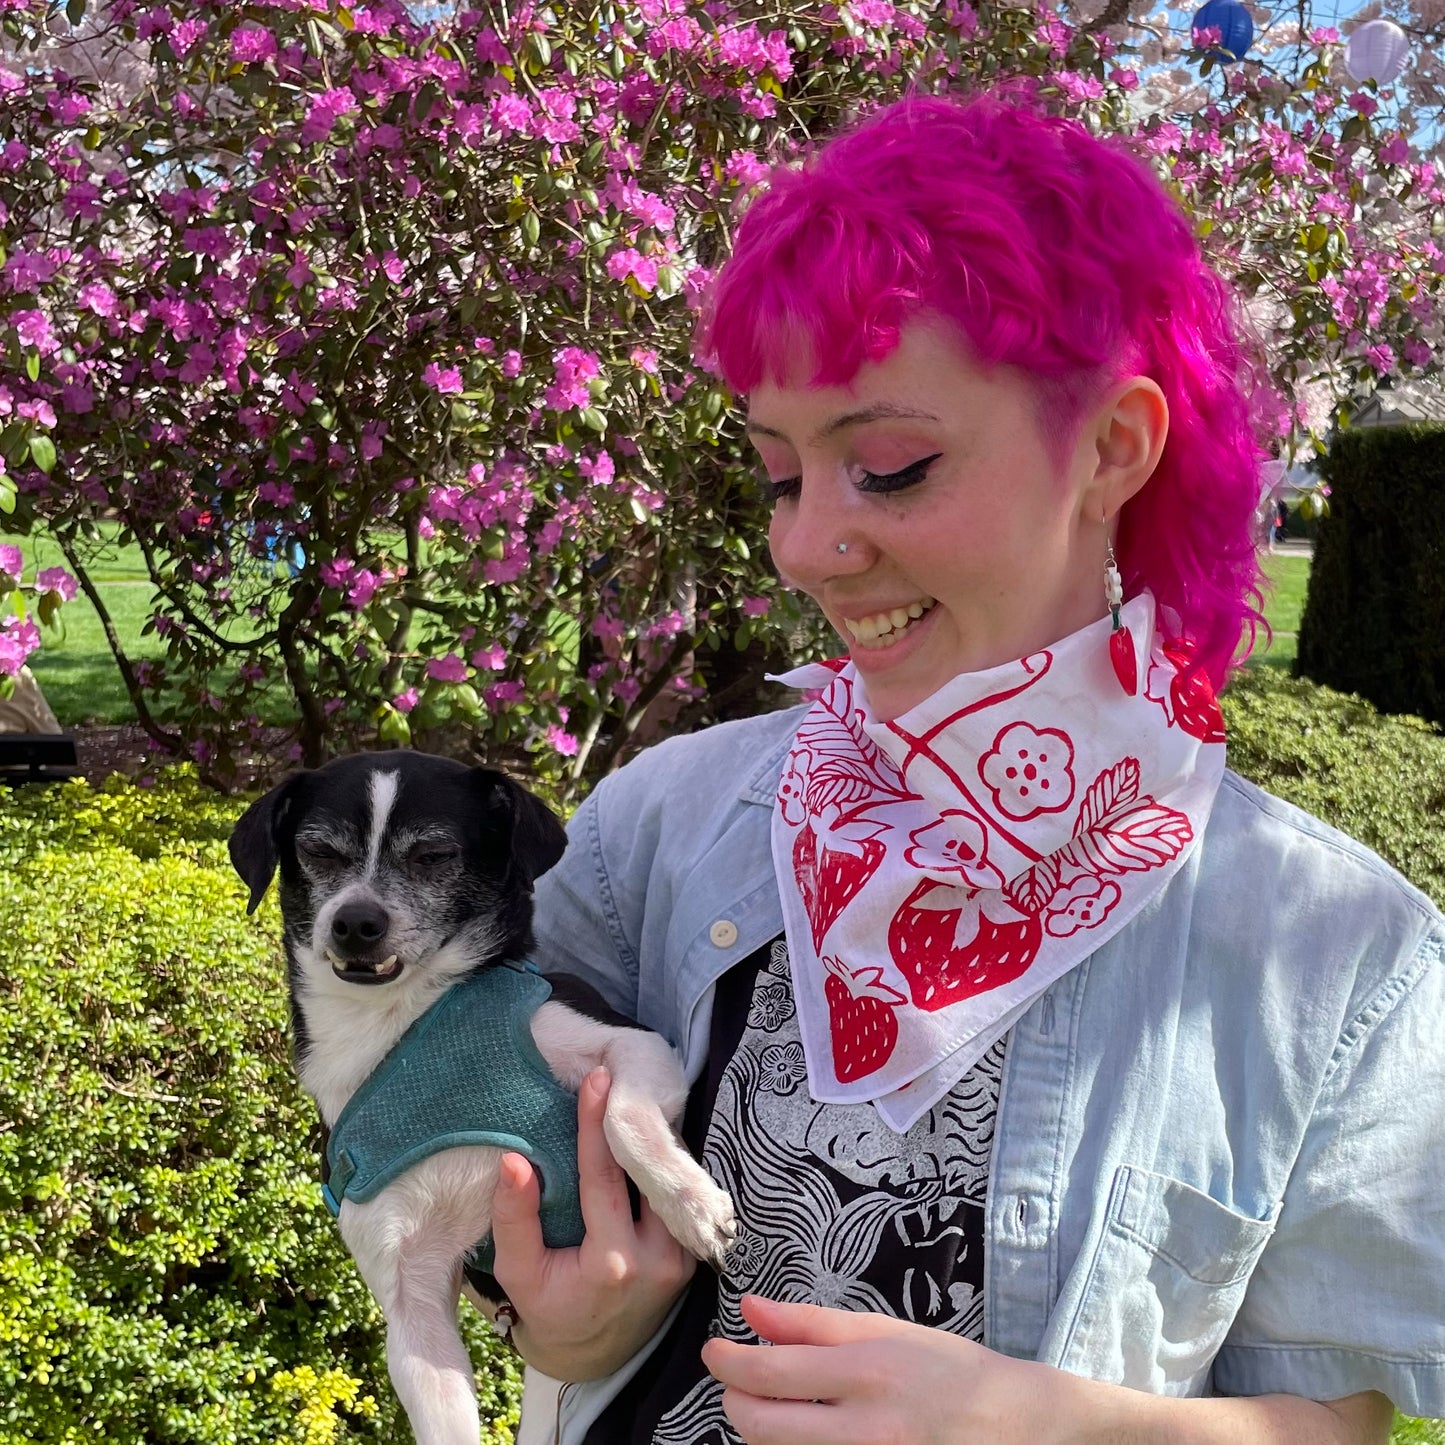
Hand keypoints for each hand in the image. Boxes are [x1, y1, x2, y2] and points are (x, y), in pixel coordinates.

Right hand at [488, 1068, 697, 1380]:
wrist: (594, 1352)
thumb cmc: (549, 1307)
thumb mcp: (518, 1272)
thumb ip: (515, 1218)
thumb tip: (514, 1160)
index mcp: (612, 1264)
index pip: (606, 1179)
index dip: (597, 1127)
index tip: (597, 1081)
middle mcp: (658, 1258)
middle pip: (648, 1174)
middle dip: (634, 1125)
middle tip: (621, 1078)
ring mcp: (682, 1257)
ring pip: (669, 1182)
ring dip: (651, 1143)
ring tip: (632, 1101)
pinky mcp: (692, 1253)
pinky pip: (677, 1197)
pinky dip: (660, 1168)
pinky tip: (644, 1138)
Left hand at [701, 1294, 1080, 1444]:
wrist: (1014, 1425)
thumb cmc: (946, 1368)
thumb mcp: (883, 1330)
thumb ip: (811, 1324)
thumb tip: (748, 1309)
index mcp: (869, 1373)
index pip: (772, 1373)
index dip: (728, 1362)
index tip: (715, 1350)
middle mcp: (868, 1431)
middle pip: (763, 1428)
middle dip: (735, 1400)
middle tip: (737, 1379)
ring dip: (761, 1428)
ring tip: (776, 1402)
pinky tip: (804, 1430)